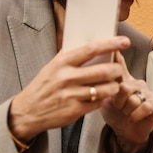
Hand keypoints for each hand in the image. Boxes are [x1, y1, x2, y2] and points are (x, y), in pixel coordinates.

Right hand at [8, 36, 130, 141]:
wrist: (28, 111)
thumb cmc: (44, 86)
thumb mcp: (52, 66)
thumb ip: (71, 56)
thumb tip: (94, 44)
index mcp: (62, 62)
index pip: (91, 49)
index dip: (111, 44)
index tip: (124, 41)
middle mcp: (67, 78)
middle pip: (103, 71)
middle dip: (117, 70)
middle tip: (119, 70)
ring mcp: (72, 95)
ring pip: (105, 89)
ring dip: (114, 86)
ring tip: (113, 84)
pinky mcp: (75, 110)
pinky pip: (99, 103)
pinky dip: (104, 98)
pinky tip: (101, 96)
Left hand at [100, 52, 152, 152]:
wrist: (126, 132)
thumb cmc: (116, 114)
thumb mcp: (105, 99)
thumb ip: (102, 86)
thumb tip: (95, 71)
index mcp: (124, 79)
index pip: (120, 63)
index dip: (116, 53)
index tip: (114, 42)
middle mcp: (137, 82)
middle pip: (124, 86)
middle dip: (118, 101)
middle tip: (119, 107)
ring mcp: (147, 93)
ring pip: (132, 99)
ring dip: (126, 111)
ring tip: (126, 113)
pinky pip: (142, 107)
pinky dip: (134, 116)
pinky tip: (133, 117)